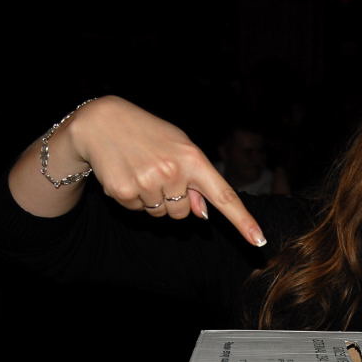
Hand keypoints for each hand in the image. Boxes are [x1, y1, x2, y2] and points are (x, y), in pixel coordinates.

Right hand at [53, 96, 265, 245]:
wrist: (102, 121)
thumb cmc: (149, 135)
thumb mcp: (179, 148)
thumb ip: (195, 180)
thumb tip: (203, 213)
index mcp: (193, 158)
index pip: (224, 196)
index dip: (243, 221)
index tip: (259, 240)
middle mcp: (173, 171)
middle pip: (183, 214)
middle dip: (173, 200)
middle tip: (157, 172)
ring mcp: (148, 182)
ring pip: (160, 214)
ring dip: (152, 199)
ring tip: (141, 169)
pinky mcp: (123, 191)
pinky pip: (137, 211)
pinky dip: (132, 198)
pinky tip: (126, 173)